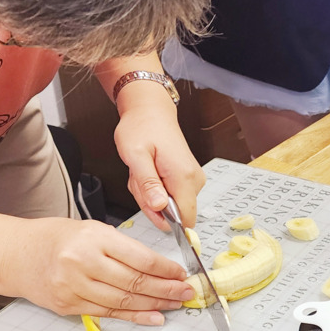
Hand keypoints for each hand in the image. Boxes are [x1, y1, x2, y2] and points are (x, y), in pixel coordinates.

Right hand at [5, 217, 193, 324]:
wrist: (15, 254)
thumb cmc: (57, 238)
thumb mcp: (92, 230)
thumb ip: (122, 247)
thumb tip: (158, 266)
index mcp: (94, 238)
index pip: (139, 257)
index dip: (165, 269)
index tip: (181, 274)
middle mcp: (83, 263)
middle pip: (134, 282)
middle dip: (166, 290)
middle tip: (186, 293)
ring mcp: (74, 287)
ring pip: (124, 301)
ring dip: (154, 305)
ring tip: (175, 304)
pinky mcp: (69, 306)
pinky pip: (108, 313)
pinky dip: (134, 316)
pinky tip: (153, 316)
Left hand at [113, 96, 204, 229]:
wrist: (150, 111)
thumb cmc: (141, 128)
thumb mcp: (136, 156)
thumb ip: (148, 184)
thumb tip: (160, 208)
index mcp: (183, 176)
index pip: (185, 219)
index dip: (163, 219)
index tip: (148, 201)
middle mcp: (194, 179)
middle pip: (173, 213)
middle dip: (150, 202)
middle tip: (139, 178)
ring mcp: (193, 179)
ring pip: (170, 205)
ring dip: (150, 193)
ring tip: (143, 171)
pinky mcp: (189, 178)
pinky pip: (171, 196)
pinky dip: (155, 187)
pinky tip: (149, 171)